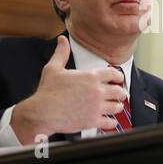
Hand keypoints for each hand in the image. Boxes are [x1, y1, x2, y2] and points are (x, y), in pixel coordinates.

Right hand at [11, 35, 125, 144]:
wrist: (41, 113)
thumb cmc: (47, 92)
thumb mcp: (53, 68)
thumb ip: (61, 53)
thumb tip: (62, 40)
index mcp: (91, 77)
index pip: (114, 74)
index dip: (118, 77)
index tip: (118, 80)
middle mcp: (97, 91)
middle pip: (119, 91)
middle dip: (120, 93)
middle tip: (119, 95)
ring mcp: (97, 106)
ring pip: (117, 107)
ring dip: (118, 107)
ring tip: (115, 107)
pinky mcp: (93, 121)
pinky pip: (110, 123)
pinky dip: (111, 123)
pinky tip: (109, 121)